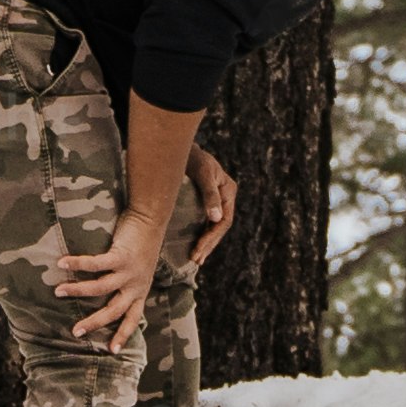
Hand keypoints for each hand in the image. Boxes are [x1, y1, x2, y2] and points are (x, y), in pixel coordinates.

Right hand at [51, 206, 167, 347]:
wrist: (152, 218)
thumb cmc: (142, 242)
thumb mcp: (139, 268)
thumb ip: (125, 279)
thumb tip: (103, 286)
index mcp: (141, 290)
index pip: (133, 318)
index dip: (123, 335)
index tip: (113, 351)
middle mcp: (136, 285)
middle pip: (114, 311)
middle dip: (94, 323)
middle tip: (76, 332)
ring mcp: (129, 272)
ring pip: (100, 288)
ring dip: (78, 291)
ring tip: (58, 291)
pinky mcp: (122, 256)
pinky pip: (95, 264)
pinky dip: (77, 264)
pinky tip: (62, 262)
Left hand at [178, 151, 239, 275]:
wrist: (176, 146)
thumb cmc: (190, 157)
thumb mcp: (202, 173)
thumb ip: (210, 195)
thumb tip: (217, 219)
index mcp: (229, 191)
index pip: (224, 221)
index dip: (212, 238)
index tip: (199, 249)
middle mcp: (225, 196)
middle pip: (220, 227)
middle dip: (208, 245)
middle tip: (196, 260)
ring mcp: (217, 199)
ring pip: (214, 227)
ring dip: (206, 244)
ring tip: (196, 259)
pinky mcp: (205, 201)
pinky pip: (206, 222)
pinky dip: (201, 235)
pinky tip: (194, 246)